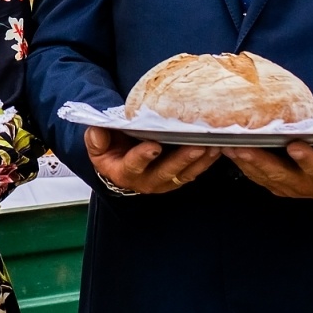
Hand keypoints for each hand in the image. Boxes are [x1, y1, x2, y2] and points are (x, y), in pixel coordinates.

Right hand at [85, 126, 220, 194]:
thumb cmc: (110, 148)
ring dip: (200, 161)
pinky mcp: (178, 176)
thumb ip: (96, 138)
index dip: (143, 157)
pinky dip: (206, 161)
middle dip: (182, 160)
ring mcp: (165, 180)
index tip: (154, 146)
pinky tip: (216, 148)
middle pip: (165, 173)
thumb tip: (98, 131)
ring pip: (184, 174)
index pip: (133, 166)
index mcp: (123, 172)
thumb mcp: (97, 143)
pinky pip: (194, 171)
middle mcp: (146, 181)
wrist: (120, 159)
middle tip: (196, 146)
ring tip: (212, 146)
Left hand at [224, 135, 312, 199]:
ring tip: (229, 146)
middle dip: (260, 161)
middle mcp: (303, 184)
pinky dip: (240, 162)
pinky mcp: (273, 182)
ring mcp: (286, 185)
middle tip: (243, 147)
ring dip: (245, 162)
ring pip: (263, 175)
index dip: (306, 159)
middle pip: (280, 174)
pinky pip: (254, 174)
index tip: (295, 146)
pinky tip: (226, 149)